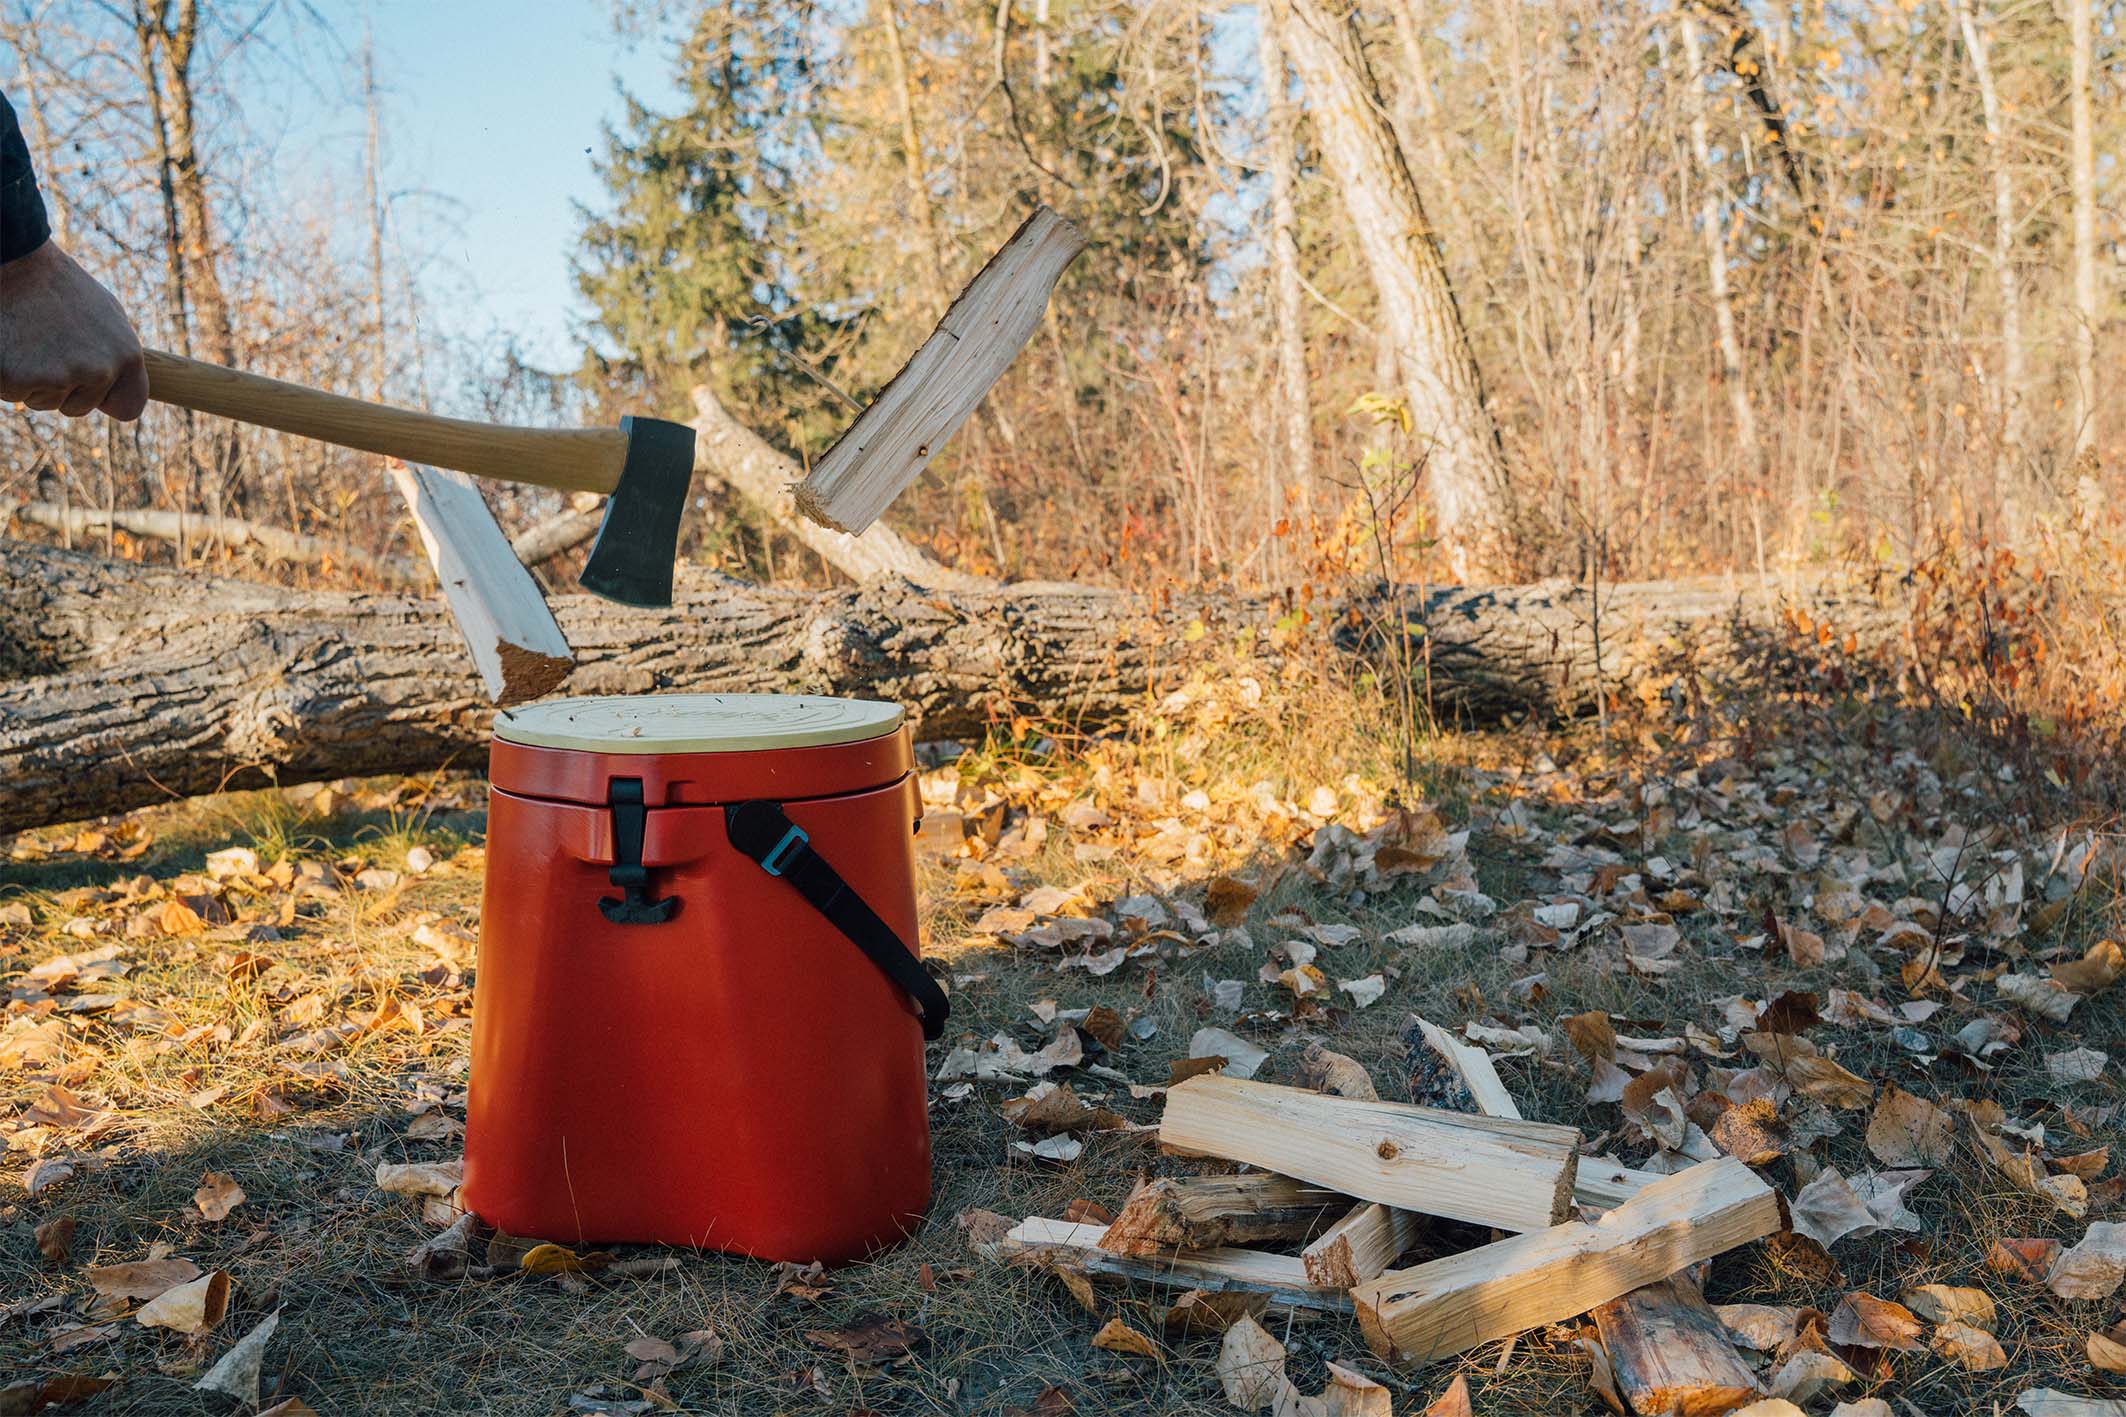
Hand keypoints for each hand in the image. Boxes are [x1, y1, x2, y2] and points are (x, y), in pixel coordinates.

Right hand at [0, 240, 148, 419]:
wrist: (15, 263)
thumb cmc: (59, 287)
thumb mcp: (105, 315)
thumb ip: (117, 354)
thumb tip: (121, 381)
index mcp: (127, 356)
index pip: (129, 409)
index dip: (107, 401)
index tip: (92, 389)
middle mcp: (99, 371)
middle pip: (79, 408)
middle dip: (61, 387)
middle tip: (48, 346)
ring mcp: (59, 378)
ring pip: (43, 402)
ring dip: (33, 380)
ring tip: (30, 339)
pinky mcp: (19, 380)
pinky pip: (12, 393)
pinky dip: (6, 375)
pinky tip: (10, 344)